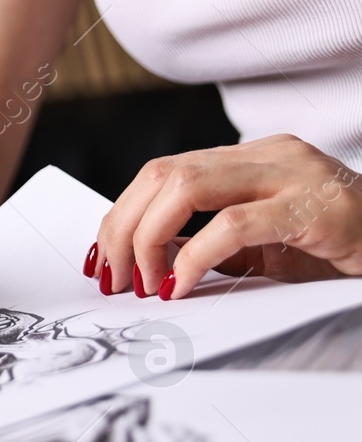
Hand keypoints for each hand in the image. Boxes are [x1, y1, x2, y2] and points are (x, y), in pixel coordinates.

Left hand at [90, 134, 361, 299]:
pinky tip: (180, 286)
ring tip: (144, 283)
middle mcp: (271, 155)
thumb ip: (207, 245)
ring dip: (149, 238)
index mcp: (253, 158)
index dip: (121, 214)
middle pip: (163, 174)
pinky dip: (194, 256)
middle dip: (124, 227)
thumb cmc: (340, 254)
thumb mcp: (263, 250)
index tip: (103, 259)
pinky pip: (235, 224)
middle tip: (114, 277)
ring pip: (186, 187)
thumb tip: (144, 260)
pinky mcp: (318, 208)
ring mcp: (296, 174)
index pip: (162, 172)